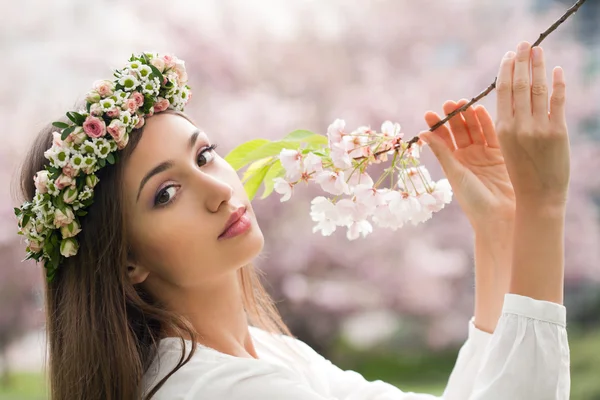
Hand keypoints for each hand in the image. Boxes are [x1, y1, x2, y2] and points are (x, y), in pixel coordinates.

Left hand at [419, 100, 514, 229]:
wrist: (500, 215)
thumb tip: (422, 134)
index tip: (430, 113)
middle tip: (449, 104)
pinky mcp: (500, 154)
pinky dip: (486, 122)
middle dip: (453, 117)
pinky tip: (479, 110)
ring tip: (462, 104)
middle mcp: (467, 157)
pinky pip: (492, 134)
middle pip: (459, 131)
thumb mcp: (455, 173)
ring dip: (468, 116)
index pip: (442, 139)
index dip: (436, 126)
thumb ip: (442, 152)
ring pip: (474, 130)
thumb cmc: (474, 199)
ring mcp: (484, 154)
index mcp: (453, 163)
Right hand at [495, 42, 569, 209]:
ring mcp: (538, 128)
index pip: (503, 92)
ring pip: (537, 89)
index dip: (506, 71)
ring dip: (539, 66)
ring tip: (539, 50)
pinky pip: (558, 101)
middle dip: (522, 62)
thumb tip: (512, 101)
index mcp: (502, 128)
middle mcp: (518, 125)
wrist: (538, 197)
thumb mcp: (504, 149)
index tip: (509, 56)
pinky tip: (558, 70)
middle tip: (524, 44)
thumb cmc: (519, 175)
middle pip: (519, 85)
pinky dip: (559, 83)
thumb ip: (508, 124)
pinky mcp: (557, 132)